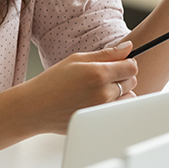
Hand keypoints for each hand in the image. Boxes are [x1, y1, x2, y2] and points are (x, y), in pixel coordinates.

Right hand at [21, 42, 137, 133]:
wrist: (35, 107)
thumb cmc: (51, 82)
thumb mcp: (76, 60)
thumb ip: (106, 54)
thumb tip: (128, 47)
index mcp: (97, 73)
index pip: (131, 67)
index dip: (127, 62)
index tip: (120, 63)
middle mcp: (103, 92)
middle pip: (132, 81)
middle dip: (123, 76)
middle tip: (103, 76)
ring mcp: (103, 109)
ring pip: (129, 97)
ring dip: (121, 91)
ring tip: (99, 89)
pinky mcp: (101, 120)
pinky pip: (119, 110)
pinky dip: (115, 104)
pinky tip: (98, 100)